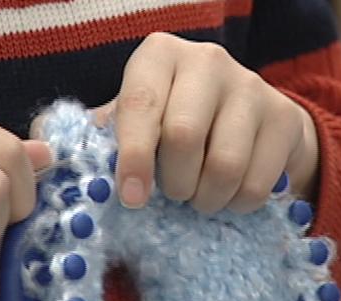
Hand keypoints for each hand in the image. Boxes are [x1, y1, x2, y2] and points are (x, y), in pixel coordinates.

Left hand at [97, 32, 318, 212]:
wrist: (245, 119)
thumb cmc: (170, 122)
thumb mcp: (132, 121)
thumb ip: (97, 137)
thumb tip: (57, 159)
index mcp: (158, 56)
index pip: (140, 107)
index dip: (133, 158)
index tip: (132, 199)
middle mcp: (207, 60)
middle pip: (183, 137)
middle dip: (173, 183)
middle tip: (173, 193)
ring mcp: (251, 85)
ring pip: (224, 165)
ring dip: (205, 199)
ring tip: (199, 197)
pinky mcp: (283, 117)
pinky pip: (256, 183)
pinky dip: (237, 204)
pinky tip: (229, 194)